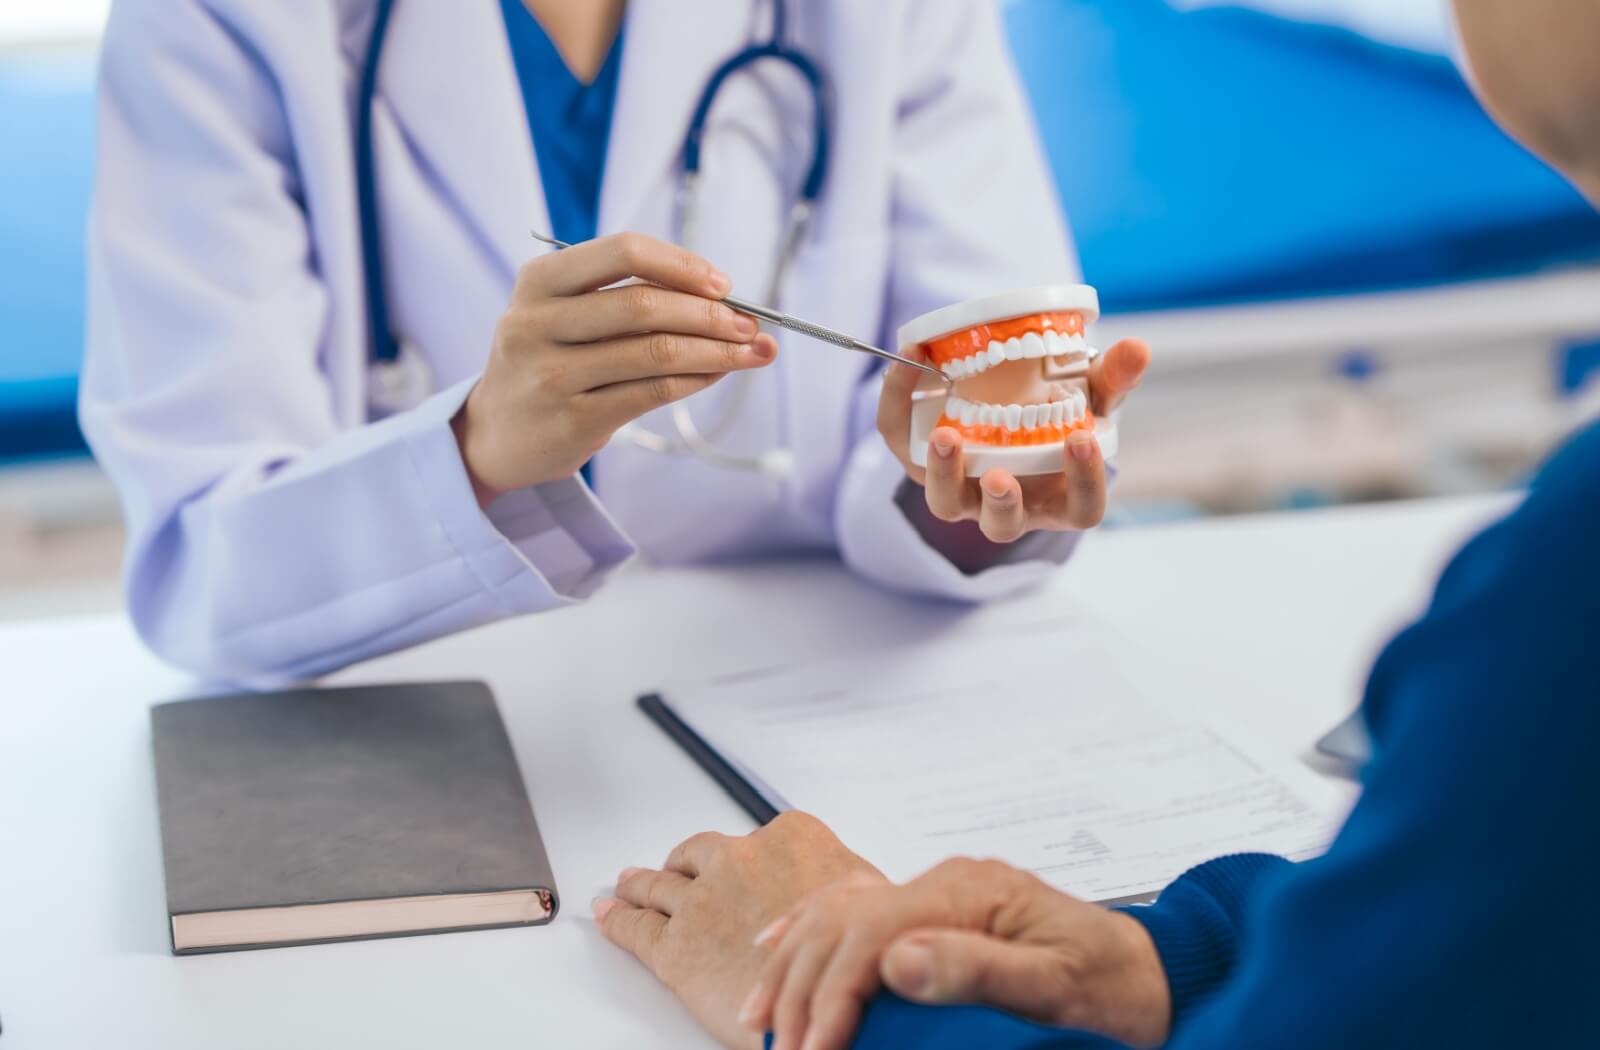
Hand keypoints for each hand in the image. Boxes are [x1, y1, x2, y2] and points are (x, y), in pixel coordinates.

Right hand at [451, 233, 778, 503]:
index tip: (722, 283)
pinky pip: (652, 392)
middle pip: (644, 305)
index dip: (681, 264)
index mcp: (538, 281)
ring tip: (751, 351)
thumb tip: (718, 297)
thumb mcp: (561, 314)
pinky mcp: (573, 419)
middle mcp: (537, 323)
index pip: (623, 252)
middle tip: (749, 324)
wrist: (494, 435)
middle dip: (710, 313)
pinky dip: (695, 380)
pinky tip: (717, 374)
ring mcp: (552, 374)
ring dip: (716, 351)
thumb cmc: (546, 362)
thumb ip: (623, 297)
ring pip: (656, 353)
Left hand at [594, 813, 884, 1049]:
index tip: (733, 862)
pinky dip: (617, 919)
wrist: (826, 1009)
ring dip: (638, 884)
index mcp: (790, 837)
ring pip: (658, 884)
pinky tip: (610, 914)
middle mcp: (739, 860)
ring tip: (626, 884)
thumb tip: (844, 883)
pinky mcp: (674, 945)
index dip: (738, 857)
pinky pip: (635, 927)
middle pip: (697, 856)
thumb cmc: (854, 957)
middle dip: (681, 865)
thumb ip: (841, 880)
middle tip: (668, 870)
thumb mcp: (867, 899)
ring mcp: (702, 900)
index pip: (752, 838)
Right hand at [743, 857, 1170, 1049]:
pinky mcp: (934, 912)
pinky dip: (807, 932)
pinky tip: (776, 951)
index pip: (873, 933)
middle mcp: (945, 882)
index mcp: (969, 890)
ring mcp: (936, 893)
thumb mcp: (1057, 987)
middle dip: (802, 988)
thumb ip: (978, 970)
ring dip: (791, 963)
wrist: (1151, 975)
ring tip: (761, 1019)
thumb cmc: (1113, 985)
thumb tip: (898, 960)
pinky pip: (852, 912)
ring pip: (836, 913)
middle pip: (843, 922)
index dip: (833, 994)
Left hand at [879, 339, 1149, 542]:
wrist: (1005, 400)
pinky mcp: (922, 460)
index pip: (1081, 509)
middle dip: (1001, 503)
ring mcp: (962, 489)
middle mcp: (1008, 504)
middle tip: (1000, 477)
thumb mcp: (1090, 396)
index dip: (1084, 483)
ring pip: (946, 503)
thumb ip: (1113, 378)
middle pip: (1002, 525)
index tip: (1080, 440)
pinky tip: (907, 366)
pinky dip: (899, 405)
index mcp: (1059, 496)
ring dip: (944, 474)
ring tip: (946, 436)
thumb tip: (1137, 347)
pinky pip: (902, 443)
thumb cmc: (1058, 414)